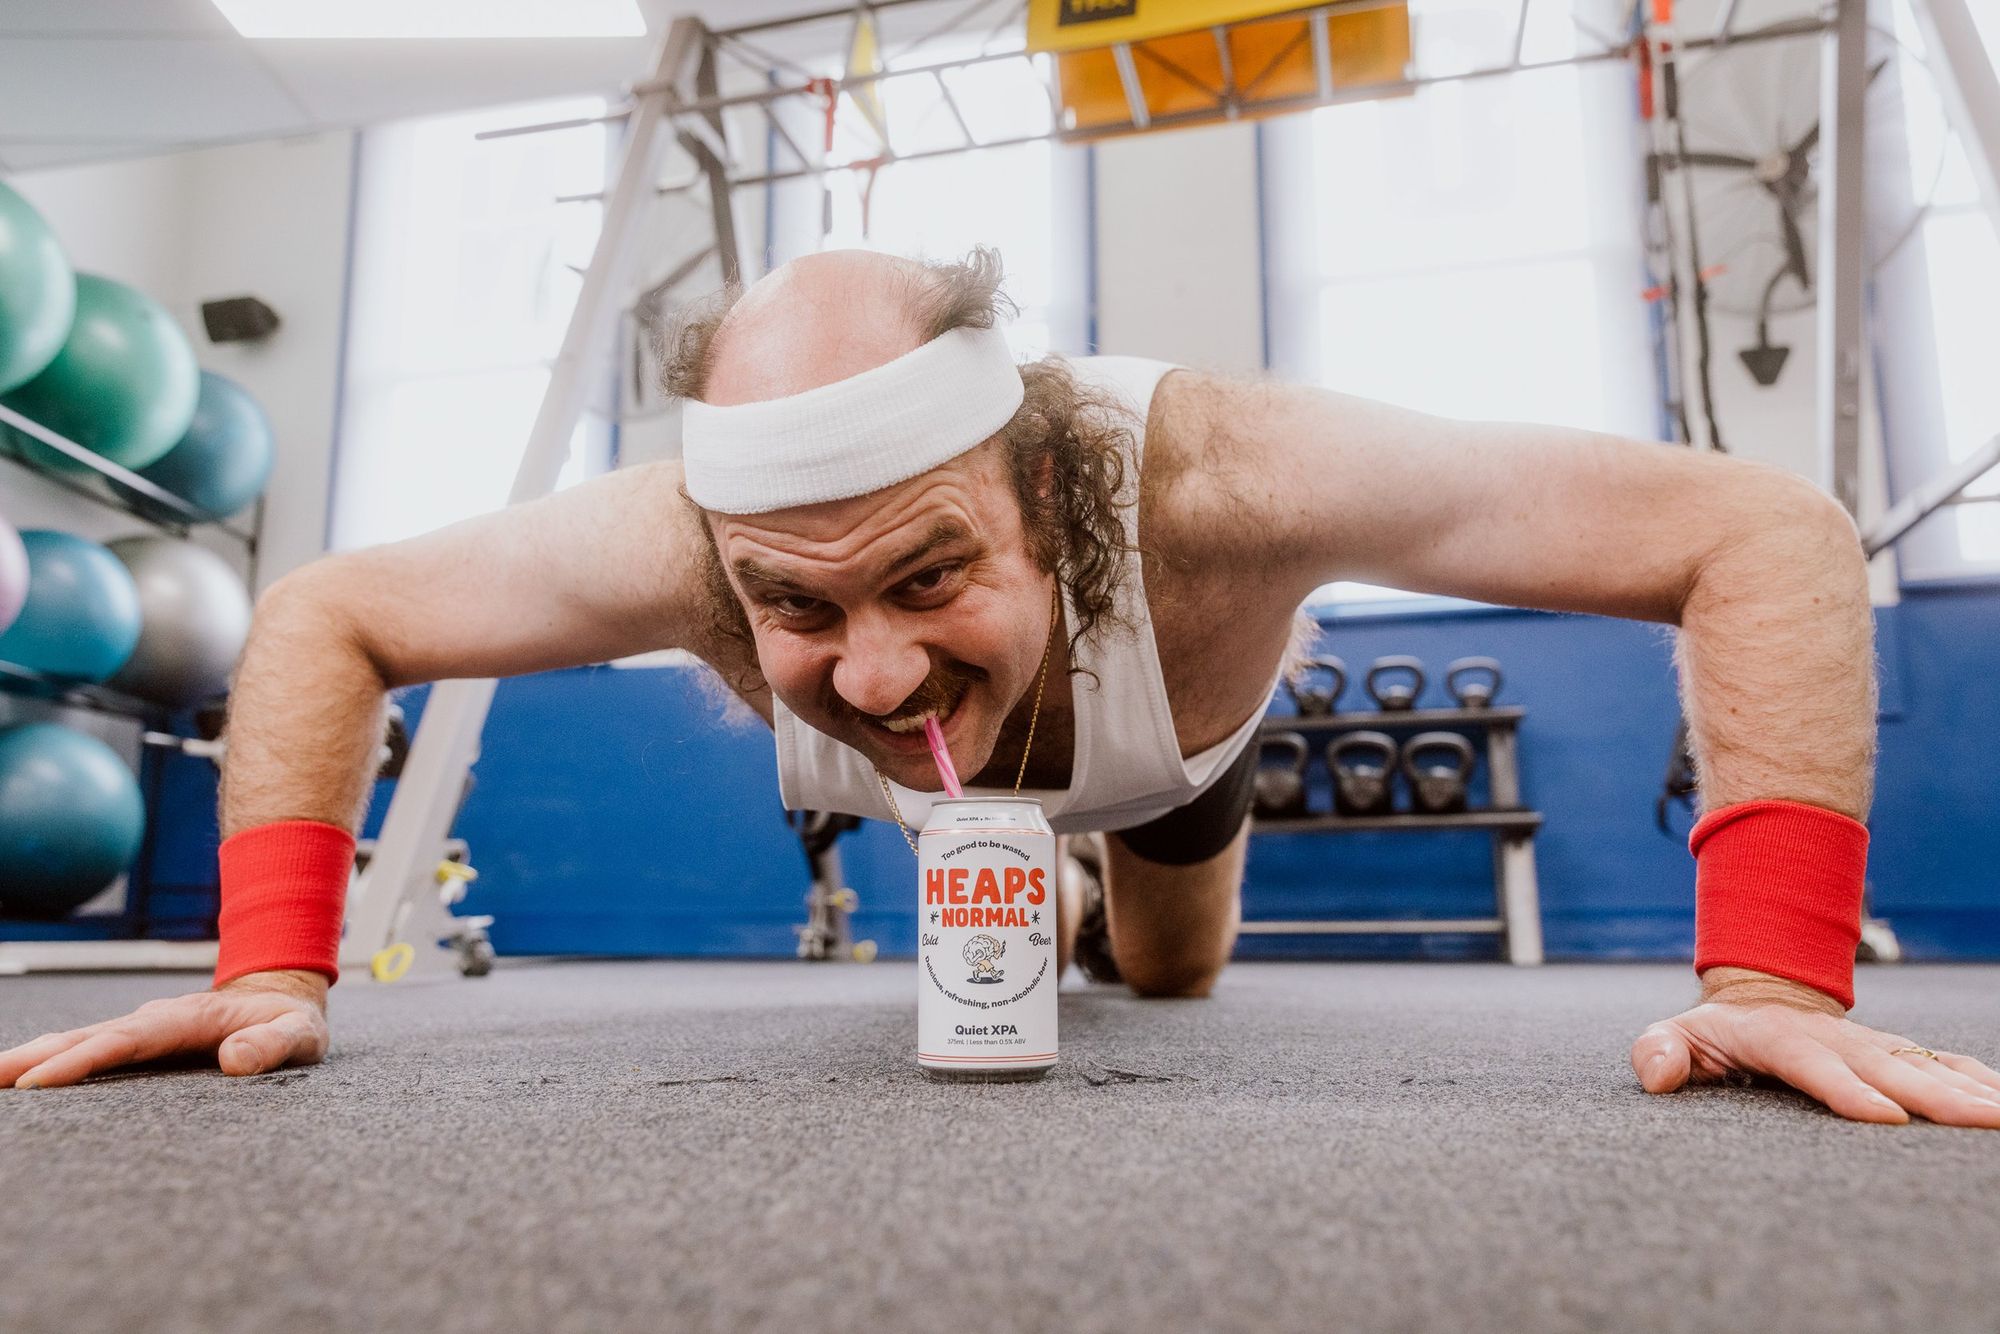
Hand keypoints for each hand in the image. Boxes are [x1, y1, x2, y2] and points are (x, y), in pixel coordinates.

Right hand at [1, 969, 328, 1089]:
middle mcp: (155, 1020)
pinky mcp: (139, 1043)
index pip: (127, 1041)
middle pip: (87, 1038)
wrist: (284, 996)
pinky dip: (50, 1061)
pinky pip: (88, 1050)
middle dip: (35, 1058)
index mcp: (188, 1019)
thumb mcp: (300, 1034)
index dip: (82, 1060)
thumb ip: (274, 1046)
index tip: (40, 1081)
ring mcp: (143, 1030)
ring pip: (79, 1041)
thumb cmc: (292, 1021)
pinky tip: (20, 1079)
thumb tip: (235, 1061)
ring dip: (32, 1058)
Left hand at [1630, 967, 1999, 1125]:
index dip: (1849, 1089)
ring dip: (1967, 1089)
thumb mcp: (1672, 1035)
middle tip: (1981, 1120)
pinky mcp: (1891, 1053)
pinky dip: (1976, 1079)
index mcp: (1777, 1036)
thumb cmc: (1710, 1032)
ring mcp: (1867, 1044)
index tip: (1887, 1116)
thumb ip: (1658, 1051)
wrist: (1755, 998)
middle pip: (1887, 1068)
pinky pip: (1940, 1064)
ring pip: (1923, 1065)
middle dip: (1936, 1096)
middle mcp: (1832, 1038)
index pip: (1814, 1064)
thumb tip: (1657, 1074)